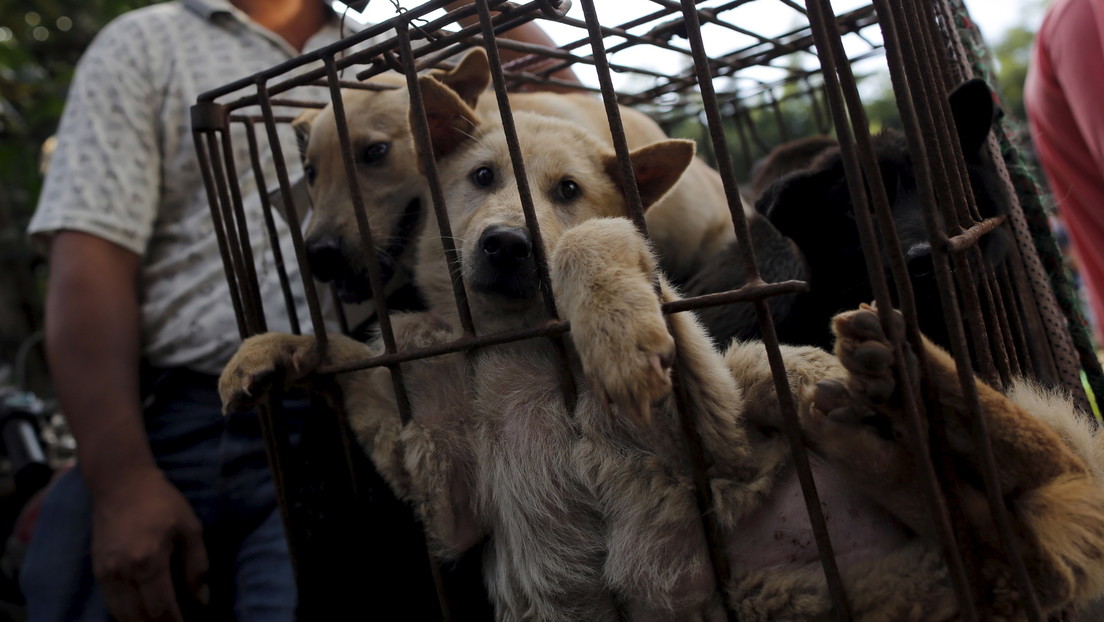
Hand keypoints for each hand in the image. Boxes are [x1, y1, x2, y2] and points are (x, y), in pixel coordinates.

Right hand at [90, 467, 207, 621]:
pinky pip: (111, 604)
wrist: (120, 482)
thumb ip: (196, 566)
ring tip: (161, 621)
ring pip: (121, 615)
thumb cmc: (161, 501)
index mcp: (149, 561)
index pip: (160, 609)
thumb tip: (201, 600)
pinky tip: (141, 614)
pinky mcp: (97, 569)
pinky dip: (126, 614)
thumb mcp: (190, 528)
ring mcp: (106, 572)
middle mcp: (123, 572)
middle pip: (139, 617)